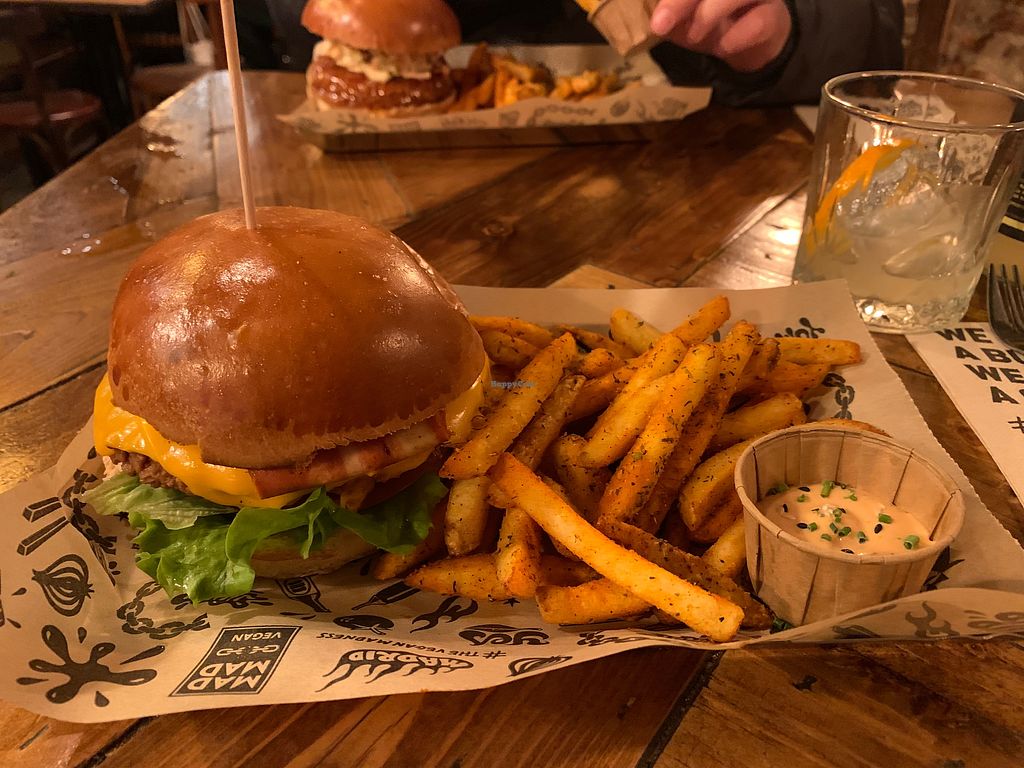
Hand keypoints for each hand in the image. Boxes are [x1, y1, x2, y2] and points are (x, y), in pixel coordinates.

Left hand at [650, 0, 792, 72]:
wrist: (748, 42)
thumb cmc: (709, 21)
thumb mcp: (680, 19)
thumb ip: (665, 14)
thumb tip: (654, 21)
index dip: (674, 0)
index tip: (657, 22)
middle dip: (681, 2)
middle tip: (661, 25)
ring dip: (710, 14)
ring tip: (694, 36)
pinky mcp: (774, 14)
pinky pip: (759, 22)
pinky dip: (736, 37)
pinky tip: (723, 48)